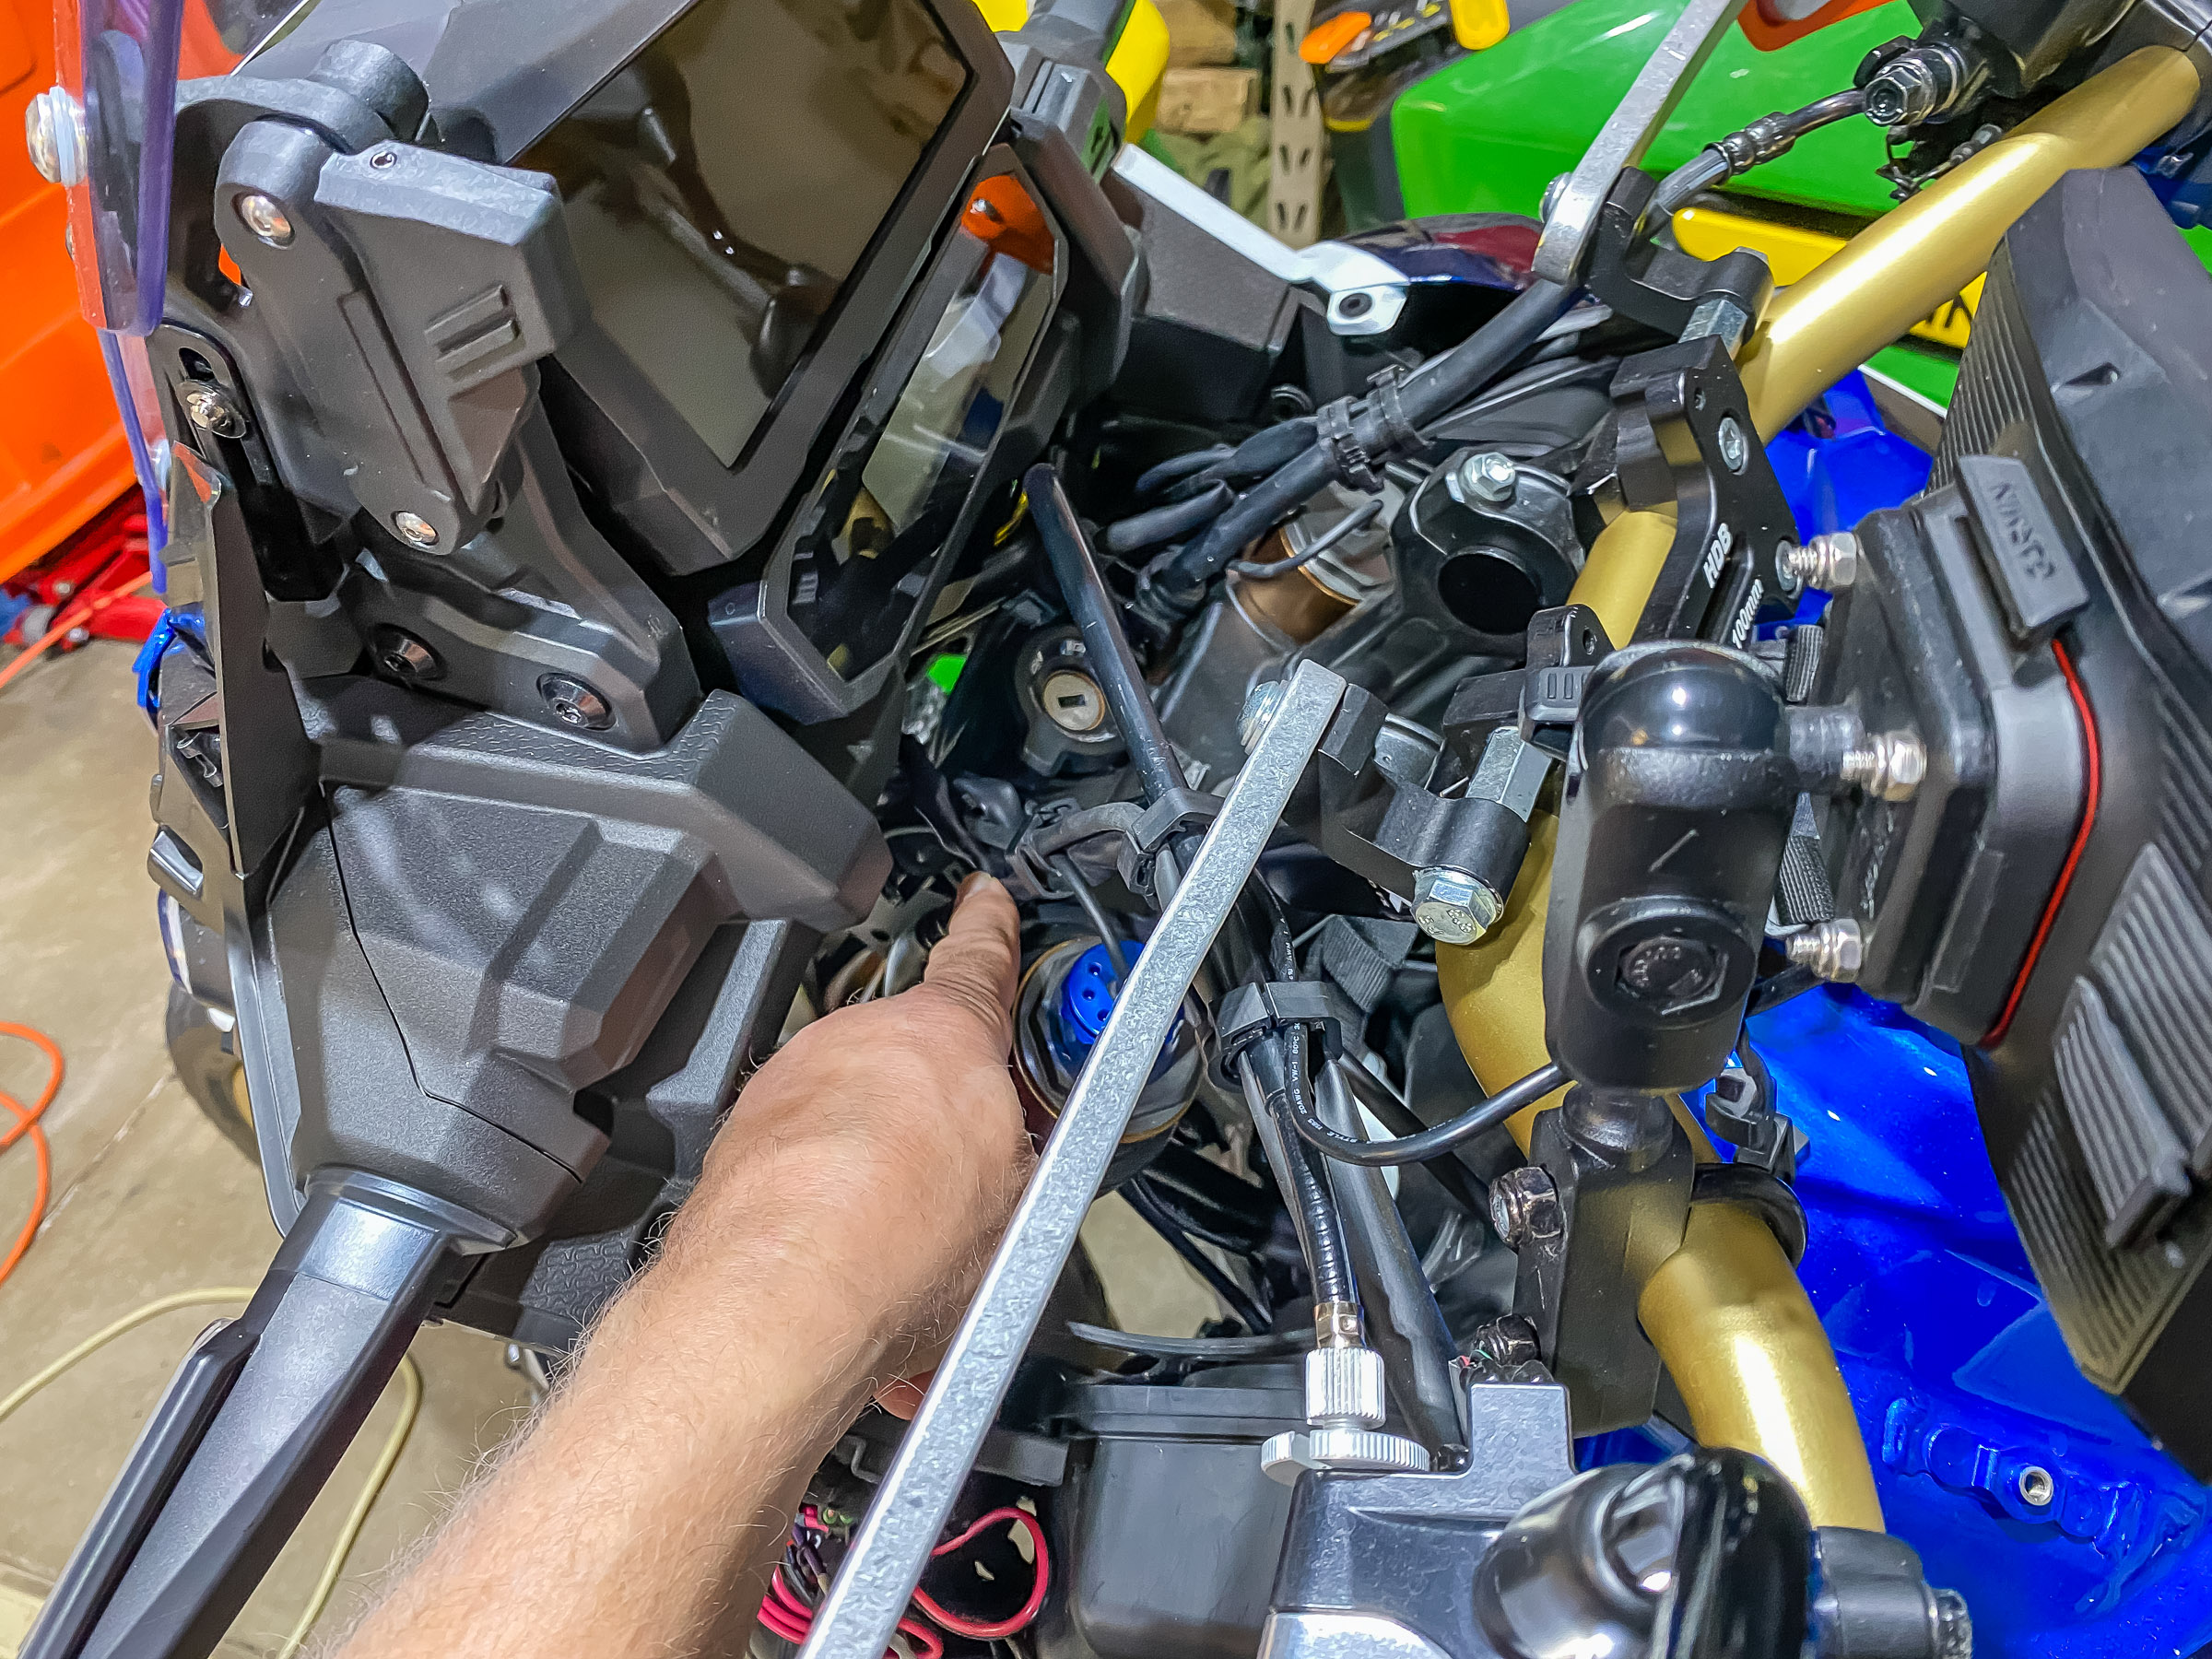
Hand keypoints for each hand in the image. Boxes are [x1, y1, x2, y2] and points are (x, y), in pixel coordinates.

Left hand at [648, 874, 1034, 1397]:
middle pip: (914, 1062)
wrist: (780, 1306)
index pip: (979, 957)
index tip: (985, 901)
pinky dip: (826, 1206)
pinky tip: (849, 1268)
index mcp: (945, 1033)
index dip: (990, 927)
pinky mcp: (740, 1140)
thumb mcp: (1025, 1204)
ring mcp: (792, 1086)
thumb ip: (1021, 1153)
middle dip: (936, 1117)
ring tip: (901, 1250)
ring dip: (878, 1172)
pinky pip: (803, 1164)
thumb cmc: (897, 1250)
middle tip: (962, 1187)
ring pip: (854, 1121)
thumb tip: (1020, 1164)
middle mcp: (857, 1039)